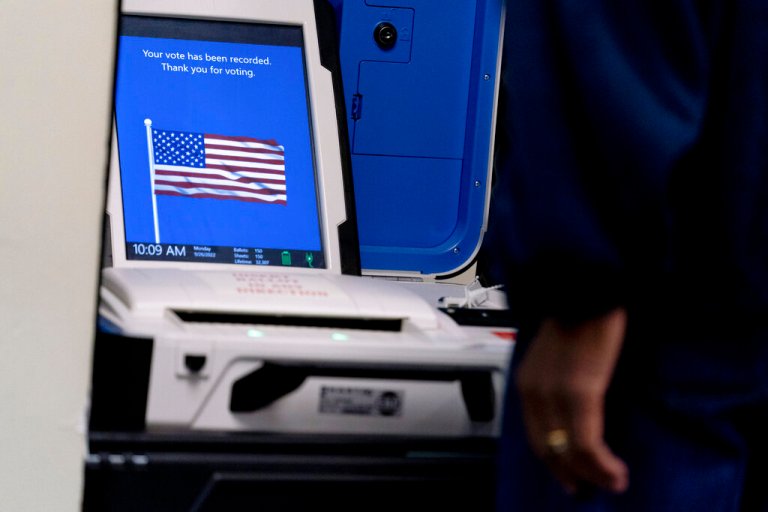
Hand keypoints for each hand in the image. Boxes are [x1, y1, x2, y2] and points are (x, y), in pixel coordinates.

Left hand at [515, 308, 629, 493]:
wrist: (587, 288)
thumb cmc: (579, 317)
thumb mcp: (559, 356)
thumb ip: (560, 382)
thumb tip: (576, 410)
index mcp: (528, 382)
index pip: (536, 435)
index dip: (555, 461)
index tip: (572, 477)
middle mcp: (534, 391)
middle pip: (548, 448)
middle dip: (570, 474)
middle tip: (590, 489)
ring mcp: (554, 393)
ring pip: (569, 451)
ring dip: (593, 475)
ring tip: (613, 483)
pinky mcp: (579, 391)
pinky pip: (586, 441)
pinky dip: (602, 465)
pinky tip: (616, 473)